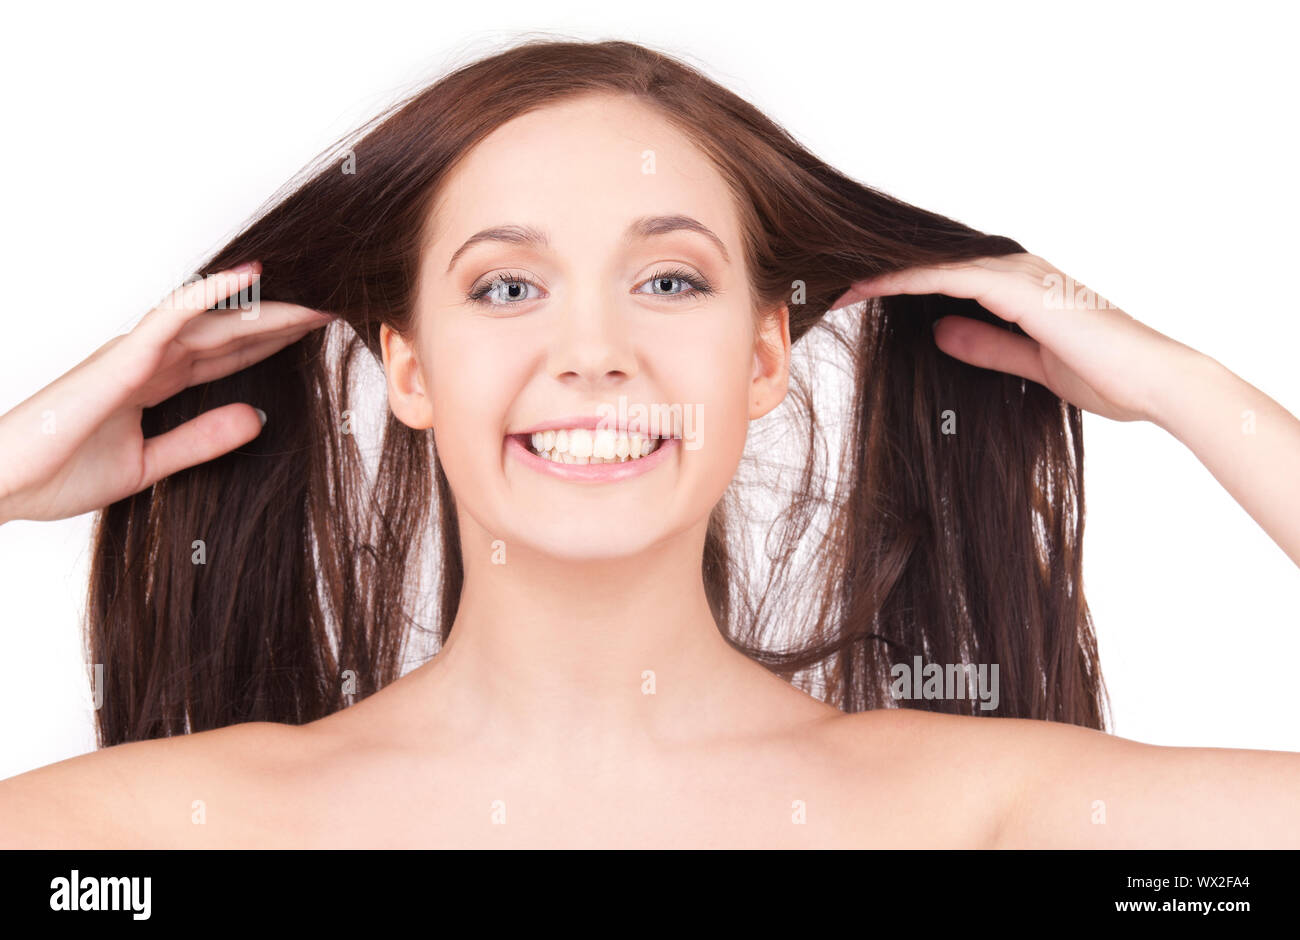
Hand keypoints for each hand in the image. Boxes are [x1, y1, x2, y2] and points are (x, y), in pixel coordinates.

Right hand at [0, 262, 333, 523]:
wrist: (0, 485)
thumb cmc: (56, 471)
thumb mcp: (149, 464)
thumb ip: (200, 440)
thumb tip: (257, 419)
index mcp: (155, 381)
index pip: (229, 355)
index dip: (274, 342)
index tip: (318, 335)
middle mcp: (149, 358)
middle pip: (232, 332)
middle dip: (283, 322)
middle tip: (334, 307)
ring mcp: (135, 354)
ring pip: (214, 320)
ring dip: (267, 308)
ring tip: (315, 298)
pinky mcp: (120, 360)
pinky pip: (172, 316)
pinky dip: (212, 294)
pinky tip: (252, 278)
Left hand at [830, 252, 1204, 423]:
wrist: (1154, 384)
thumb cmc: (1106, 376)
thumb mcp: (1028, 365)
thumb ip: (986, 345)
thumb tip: (940, 332)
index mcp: (1018, 287)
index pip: (943, 279)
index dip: (896, 284)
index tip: (850, 295)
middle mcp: (1015, 270)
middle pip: (931, 262)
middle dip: (880, 271)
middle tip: (827, 279)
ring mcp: (1018, 274)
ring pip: (932, 262)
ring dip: (881, 270)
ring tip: (833, 280)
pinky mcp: (1019, 287)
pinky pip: (947, 276)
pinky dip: (905, 278)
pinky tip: (868, 285)